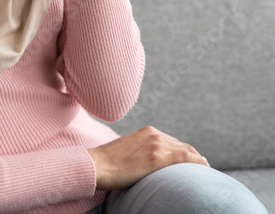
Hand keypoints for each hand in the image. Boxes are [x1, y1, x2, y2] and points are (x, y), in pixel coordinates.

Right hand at [87, 126, 208, 190]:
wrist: (96, 165)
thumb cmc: (106, 162)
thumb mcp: (127, 150)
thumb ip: (141, 151)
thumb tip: (147, 164)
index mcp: (146, 131)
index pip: (173, 142)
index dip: (185, 152)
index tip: (191, 162)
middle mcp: (154, 134)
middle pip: (183, 146)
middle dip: (193, 156)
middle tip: (201, 168)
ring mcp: (157, 145)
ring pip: (188, 151)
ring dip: (198, 161)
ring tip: (205, 171)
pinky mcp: (158, 158)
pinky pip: (187, 158)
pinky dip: (199, 163)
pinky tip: (205, 169)